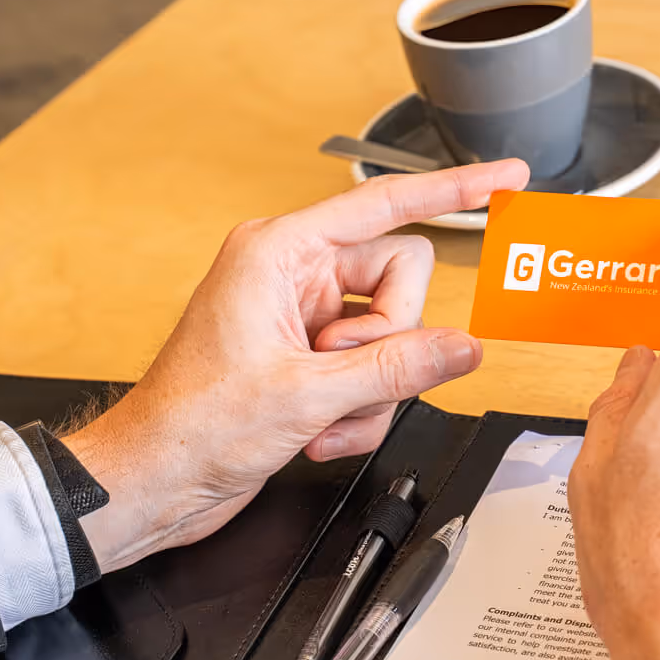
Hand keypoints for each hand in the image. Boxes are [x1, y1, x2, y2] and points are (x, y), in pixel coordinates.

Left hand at [65, 161, 526, 569]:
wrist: (154, 482)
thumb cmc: (191, 426)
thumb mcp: (307, 395)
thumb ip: (398, 368)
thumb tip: (463, 347)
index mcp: (279, 251)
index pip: (386, 205)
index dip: (452, 189)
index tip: (505, 176)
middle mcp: (292, 274)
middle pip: (401, 283)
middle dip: (387, 344)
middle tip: (341, 377)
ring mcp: (301, 317)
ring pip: (392, 336)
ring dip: (370, 391)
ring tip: (321, 418)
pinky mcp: (307, 358)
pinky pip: (372, 372)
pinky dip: (357, 411)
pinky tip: (318, 434)